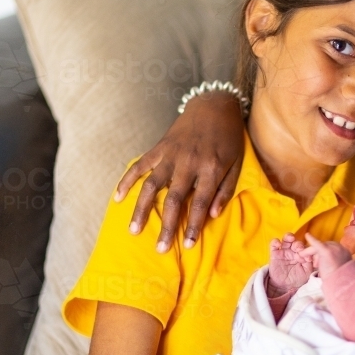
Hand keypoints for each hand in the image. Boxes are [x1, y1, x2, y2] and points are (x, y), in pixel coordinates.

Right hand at [115, 92, 244, 251]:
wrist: (214, 105)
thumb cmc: (229, 138)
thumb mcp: (236, 163)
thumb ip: (225, 189)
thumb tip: (213, 215)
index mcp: (211, 169)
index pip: (201, 204)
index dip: (194, 226)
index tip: (189, 245)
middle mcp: (189, 163)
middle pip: (174, 199)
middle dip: (167, 226)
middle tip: (160, 248)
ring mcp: (171, 154)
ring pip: (152, 185)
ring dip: (141, 209)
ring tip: (134, 230)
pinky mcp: (159, 147)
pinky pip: (140, 165)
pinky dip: (127, 180)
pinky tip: (118, 197)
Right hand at [268, 233, 313, 295]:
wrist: (285, 287)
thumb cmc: (297, 279)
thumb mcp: (306, 271)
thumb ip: (309, 262)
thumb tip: (310, 255)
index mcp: (302, 254)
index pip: (306, 247)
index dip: (307, 250)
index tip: (308, 259)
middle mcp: (293, 251)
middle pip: (296, 242)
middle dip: (299, 244)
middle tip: (300, 250)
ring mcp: (284, 251)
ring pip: (286, 239)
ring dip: (288, 236)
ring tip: (291, 239)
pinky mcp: (274, 254)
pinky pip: (273, 244)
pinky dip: (275, 241)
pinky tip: (278, 244)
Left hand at [301, 235, 351, 277]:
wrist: (342, 284)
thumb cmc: (339, 280)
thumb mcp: (338, 269)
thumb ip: (334, 263)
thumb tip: (326, 263)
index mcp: (345, 253)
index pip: (332, 249)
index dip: (323, 255)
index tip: (318, 263)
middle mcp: (341, 249)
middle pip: (325, 246)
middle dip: (317, 254)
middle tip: (313, 263)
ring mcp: (335, 249)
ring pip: (320, 247)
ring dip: (311, 252)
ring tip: (306, 259)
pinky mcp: (327, 251)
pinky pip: (317, 244)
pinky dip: (312, 239)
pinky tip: (307, 235)